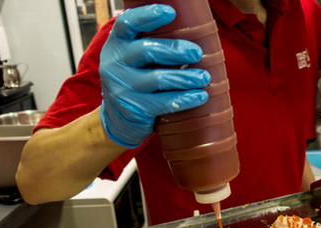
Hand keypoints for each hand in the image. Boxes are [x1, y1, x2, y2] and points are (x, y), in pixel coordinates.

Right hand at [99, 5, 210, 147]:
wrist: (118, 121)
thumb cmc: (135, 81)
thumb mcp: (134, 59)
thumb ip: (151, 42)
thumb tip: (191, 26)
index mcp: (117, 44)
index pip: (127, 23)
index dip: (147, 15)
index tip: (170, 12)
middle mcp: (115, 64)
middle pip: (146, 50)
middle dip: (175, 50)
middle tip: (197, 52)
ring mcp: (122, 88)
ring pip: (157, 79)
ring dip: (185, 77)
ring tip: (204, 77)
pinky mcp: (134, 109)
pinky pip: (163, 103)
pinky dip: (185, 98)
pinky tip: (200, 96)